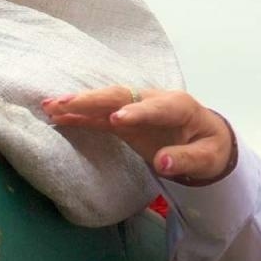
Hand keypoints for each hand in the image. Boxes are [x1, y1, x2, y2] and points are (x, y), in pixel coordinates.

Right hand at [41, 85, 234, 181]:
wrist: (207, 138)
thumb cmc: (209, 147)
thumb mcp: (208, 158)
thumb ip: (187, 160)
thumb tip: (162, 164)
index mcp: (180, 107)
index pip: (158, 108)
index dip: (138, 112)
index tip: (117, 119)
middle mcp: (155, 101)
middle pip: (124, 97)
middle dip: (95, 100)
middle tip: (66, 104)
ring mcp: (139, 108)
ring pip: (107, 101)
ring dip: (80, 103)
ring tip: (50, 106)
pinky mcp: (127, 118)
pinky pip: (101, 115)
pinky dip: (81, 115)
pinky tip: (58, 116)